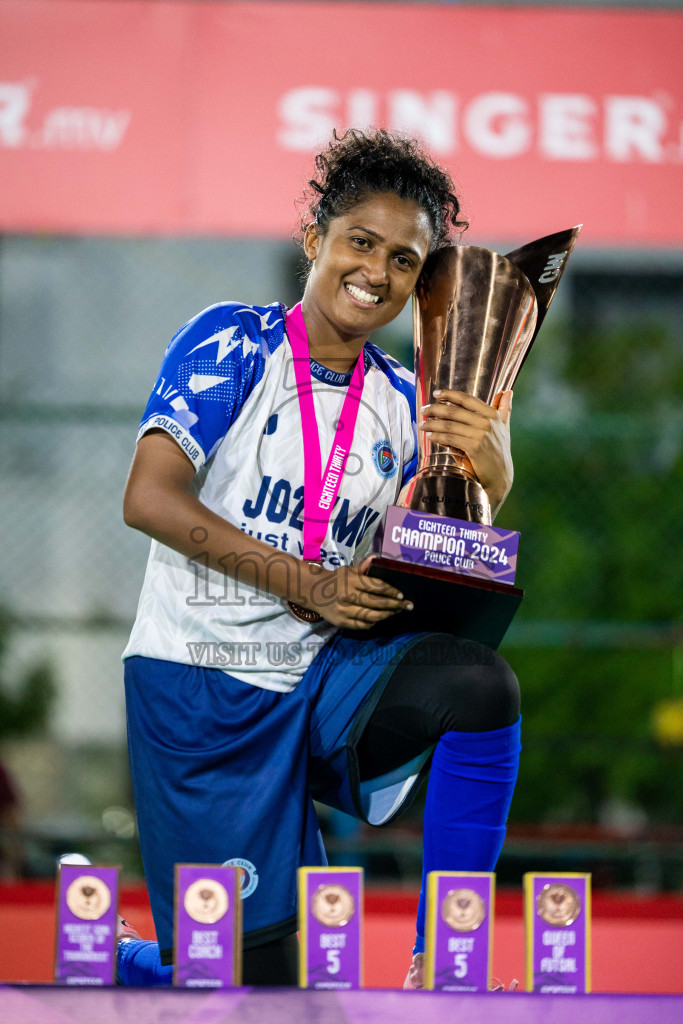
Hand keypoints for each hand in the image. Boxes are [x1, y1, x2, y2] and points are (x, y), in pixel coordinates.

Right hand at [301, 563, 412, 629]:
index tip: (402, 594)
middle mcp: (348, 595)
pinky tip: (380, 618)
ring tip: (396, 612)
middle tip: (408, 605)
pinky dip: (374, 622)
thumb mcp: (348, 570)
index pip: (377, 586)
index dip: (392, 591)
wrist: (313, 591)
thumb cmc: (336, 579)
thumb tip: (376, 558)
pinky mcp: (341, 622)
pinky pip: (362, 625)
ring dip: (388, 615)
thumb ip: (363, 567)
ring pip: (372, 616)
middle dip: (396, 604)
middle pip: (377, 602)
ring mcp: (344, 610)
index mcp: (351, 580)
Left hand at [418, 388, 513, 514]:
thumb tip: (507, 391)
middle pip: (455, 411)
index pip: (467, 399)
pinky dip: (438, 437)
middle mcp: (487, 422)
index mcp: (492, 415)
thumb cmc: (499, 453)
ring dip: (432, 424)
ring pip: (450, 425)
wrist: (500, 477)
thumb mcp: (504, 427)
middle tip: (423, 410)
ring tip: (421, 425)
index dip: (450, 395)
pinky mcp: (474, 447)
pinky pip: (450, 438)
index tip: (436, 393)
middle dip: (435, 409)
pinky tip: (430, 436)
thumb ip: (504, 409)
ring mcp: (481, 434)